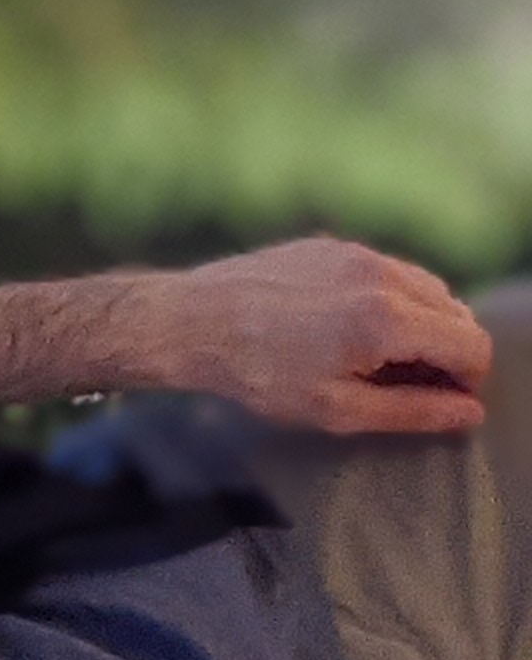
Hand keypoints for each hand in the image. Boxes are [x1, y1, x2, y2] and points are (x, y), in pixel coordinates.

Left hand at [137, 238, 490, 435]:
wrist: (188, 322)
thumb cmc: (256, 373)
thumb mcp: (336, 409)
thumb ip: (412, 412)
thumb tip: (468, 414)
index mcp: (389, 318)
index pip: (472, 345)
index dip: (469, 380)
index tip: (444, 400)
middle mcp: (382, 275)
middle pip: (456, 313)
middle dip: (447, 351)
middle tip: (410, 384)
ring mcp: (357, 254)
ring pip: (427, 288)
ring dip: (423, 323)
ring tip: (380, 359)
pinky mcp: (332, 246)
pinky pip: (387, 271)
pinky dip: (390, 300)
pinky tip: (351, 328)